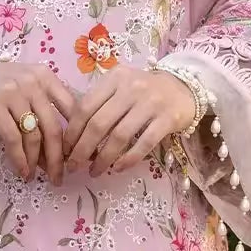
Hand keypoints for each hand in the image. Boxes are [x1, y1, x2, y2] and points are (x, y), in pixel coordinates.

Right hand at [0, 58, 77, 180]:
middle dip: (58, 158)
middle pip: (53, 128)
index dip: (76, 138)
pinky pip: (12, 138)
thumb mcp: (26, 86)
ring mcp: (13, 92)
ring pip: (33, 135)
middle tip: (59, 177)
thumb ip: (43, 107)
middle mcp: (32, 82)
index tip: (76, 158)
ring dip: (36, 162)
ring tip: (34, 176)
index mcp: (46, 77)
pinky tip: (21, 170)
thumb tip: (59, 149)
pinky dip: (19, 158)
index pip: (71, 110)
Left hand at [61, 67, 198, 176]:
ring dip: (103, 158)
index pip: (85, 107)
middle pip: (99, 123)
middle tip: (74, 166)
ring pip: (120, 136)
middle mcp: (131, 88)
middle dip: (82, 149)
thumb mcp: (120, 87)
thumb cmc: (144, 91)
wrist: (185, 87)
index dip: (72, 132)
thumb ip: (99, 104)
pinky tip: (118, 168)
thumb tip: (74, 137)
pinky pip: (144, 143)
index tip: (65, 149)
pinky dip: (128, 159)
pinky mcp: (167, 119)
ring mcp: (151, 103)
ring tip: (95, 171)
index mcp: (114, 79)